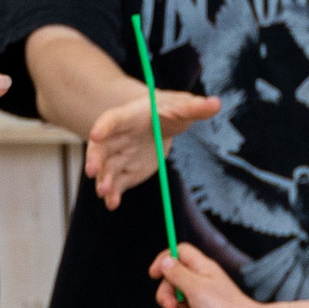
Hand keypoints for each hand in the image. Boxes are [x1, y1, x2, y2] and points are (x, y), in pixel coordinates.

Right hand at [85, 88, 220, 209]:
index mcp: (128, 117)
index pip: (112, 120)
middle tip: (92, 171)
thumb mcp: (182, 107)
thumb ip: (196, 107)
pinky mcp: (126, 171)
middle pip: (101, 147)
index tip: (95, 135)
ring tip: (104, 193)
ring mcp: (119, 155)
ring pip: (107, 168)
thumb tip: (216, 103)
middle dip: (95, 158)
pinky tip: (112, 204)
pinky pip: (117, 183)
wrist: (160, 123)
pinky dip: (114, 193)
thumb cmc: (168, 110)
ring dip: (104, 180)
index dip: (103, 126)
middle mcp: (117, 137)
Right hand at [152, 243, 265, 307]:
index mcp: (203, 268)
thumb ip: (176, 273)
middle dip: (168, 297)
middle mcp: (205, 280)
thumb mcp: (193, 287)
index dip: (164, 260)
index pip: (179, 252)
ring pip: (180, 303)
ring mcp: (208, 298)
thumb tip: (166, 261)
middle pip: (174, 281)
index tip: (154, 275)